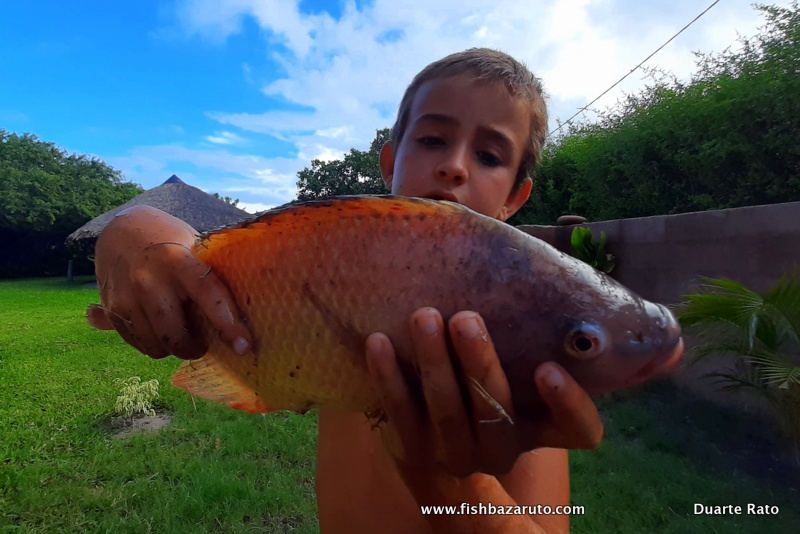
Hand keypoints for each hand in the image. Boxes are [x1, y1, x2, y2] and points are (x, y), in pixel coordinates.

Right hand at [86, 205, 250, 359]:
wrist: (121, 232)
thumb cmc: (170, 243)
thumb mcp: (193, 248)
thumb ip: (210, 276)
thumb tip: (242, 312)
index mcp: (178, 260)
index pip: (208, 294)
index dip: (228, 323)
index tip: (243, 346)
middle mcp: (150, 280)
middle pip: (174, 333)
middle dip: (193, 349)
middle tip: (203, 346)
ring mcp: (127, 297)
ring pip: (154, 345)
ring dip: (172, 349)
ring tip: (180, 337)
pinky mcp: (113, 310)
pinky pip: (136, 342)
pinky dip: (152, 344)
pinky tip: (159, 330)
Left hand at [365, 307, 602, 477]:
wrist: (438, 455)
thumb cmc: (487, 391)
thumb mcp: (516, 374)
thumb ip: (526, 334)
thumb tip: (513, 246)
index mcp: (540, 429)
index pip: (577, 431)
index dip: (569, 405)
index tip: (548, 368)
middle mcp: (502, 448)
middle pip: (496, 411)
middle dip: (480, 363)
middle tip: (466, 319)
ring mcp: (456, 454)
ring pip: (446, 410)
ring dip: (434, 361)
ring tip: (424, 317)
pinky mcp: (414, 451)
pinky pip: (400, 412)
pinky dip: (389, 377)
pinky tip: (378, 343)